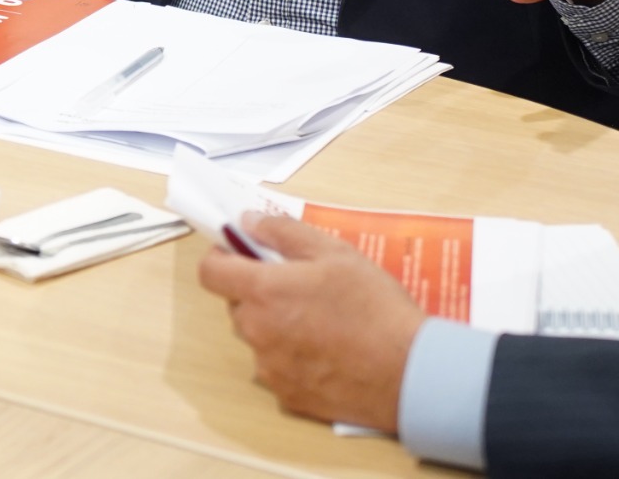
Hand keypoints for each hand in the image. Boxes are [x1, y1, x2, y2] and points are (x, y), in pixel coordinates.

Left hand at [196, 214, 424, 432]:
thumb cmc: (375, 308)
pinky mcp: (287, 395)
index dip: (222, 258)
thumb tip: (248, 222)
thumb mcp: (335, 253)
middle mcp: (257, 332)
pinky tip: (326, 351)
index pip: (210, 273)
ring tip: (320, 321)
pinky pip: (276, 367)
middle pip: (237, 305)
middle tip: (299, 287)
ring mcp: (269, 368)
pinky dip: (291, 357)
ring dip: (275, 325)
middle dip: (258, 292)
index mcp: (263, 292)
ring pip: (257, 337)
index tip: (239, 254)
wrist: (408, 373)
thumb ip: (283, 233)